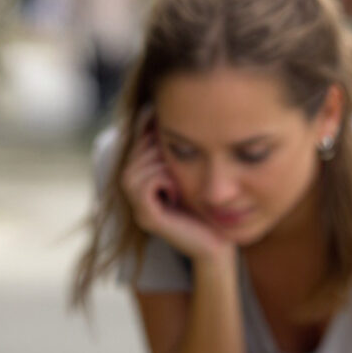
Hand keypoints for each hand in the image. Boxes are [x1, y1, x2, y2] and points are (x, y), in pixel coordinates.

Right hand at [120, 110, 231, 261]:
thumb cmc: (209, 204)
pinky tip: (176, 189)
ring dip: (160, 164)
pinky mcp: (148, 219)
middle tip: (177, 156)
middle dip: (154, 147)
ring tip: (177, 176)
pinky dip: (163, 179)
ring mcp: (138, 209)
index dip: (143, 126)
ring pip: (135, 168)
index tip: (158, 110)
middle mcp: (134, 195)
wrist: (219, 242)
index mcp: (142, 181)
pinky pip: (145, 184)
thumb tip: (164, 110)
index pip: (132, 144)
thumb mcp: (190, 168)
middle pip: (132, 153)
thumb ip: (176, 147)